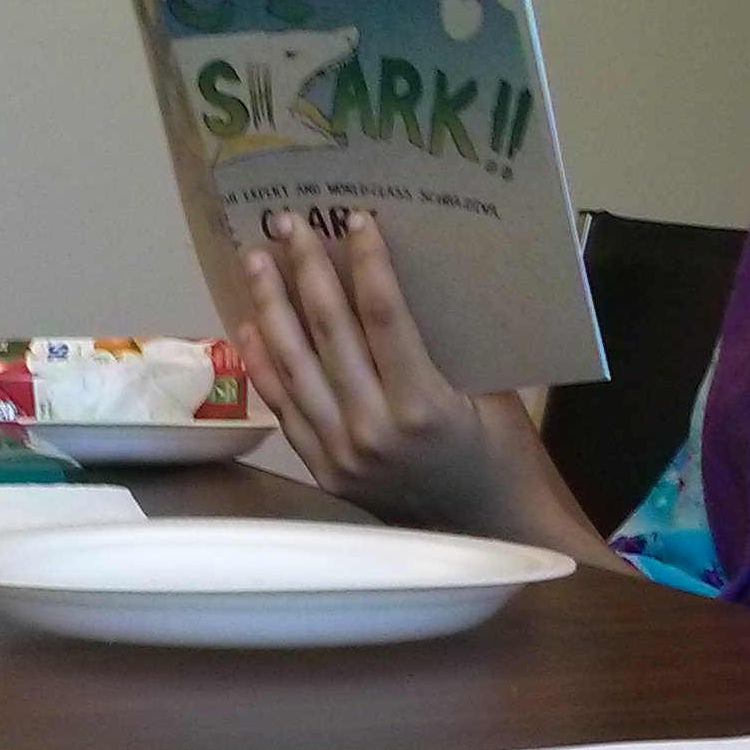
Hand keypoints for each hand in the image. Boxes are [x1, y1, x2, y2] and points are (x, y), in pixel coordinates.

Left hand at [237, 209, 612, 561]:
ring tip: (257, 261)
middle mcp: (374, 431)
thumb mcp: (489, 390)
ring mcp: (342, 454)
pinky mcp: (324, 471)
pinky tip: (250, 325)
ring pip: (296, 368)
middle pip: (330, 333)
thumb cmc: (500, 453)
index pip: (384, 316)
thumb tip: (400, 277)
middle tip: (287, 223)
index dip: (367, 262)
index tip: (353, 219)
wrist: (486, 529)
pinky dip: (265, 365)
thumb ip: (445, 344)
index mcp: (424, 406)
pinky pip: (285, 409)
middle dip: (306, 271)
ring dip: (272, 308)